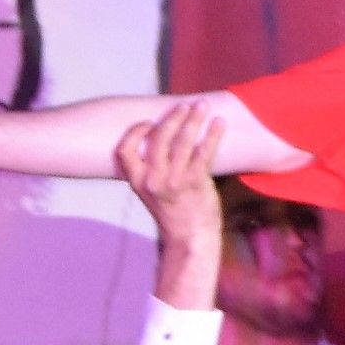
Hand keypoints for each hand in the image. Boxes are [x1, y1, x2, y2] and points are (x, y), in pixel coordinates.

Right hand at [115, 98, 223, 240]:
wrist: (189, 238)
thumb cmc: (174, 212)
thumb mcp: (152, 192)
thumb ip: (152, 168)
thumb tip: (162, 136)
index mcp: (138, 181)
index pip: (125, 150)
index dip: (135, 132)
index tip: (149, 122)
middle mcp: (154, 180)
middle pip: (158, 139)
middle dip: (172, 118)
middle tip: (183, 106)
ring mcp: (174, 182)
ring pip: (182, 142)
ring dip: (193, 120)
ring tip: (202, 106)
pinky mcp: (195, 183)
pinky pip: (204, 153)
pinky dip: (212, 135)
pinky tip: (219, 123)